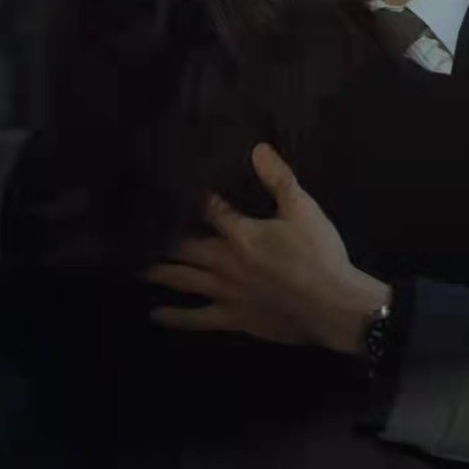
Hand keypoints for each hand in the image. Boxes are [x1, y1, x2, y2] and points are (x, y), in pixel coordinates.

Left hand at [143, 143, 392, 354]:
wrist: (333, 306)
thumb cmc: (319, 255)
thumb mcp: (303, 210)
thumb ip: (279, 179)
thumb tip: (257, 148)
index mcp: (241, 233)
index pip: (209, 210)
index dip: (190, 199)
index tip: (167, 190)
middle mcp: (225, 262)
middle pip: (184, 247)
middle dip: (162, 239)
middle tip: (136, 235)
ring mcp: (226, 292)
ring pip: (183, 280)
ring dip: (159, 274)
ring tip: (136, 269)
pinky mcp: (233, 318)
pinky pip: (198, 319)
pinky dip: (176, 317)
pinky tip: (157, 315)